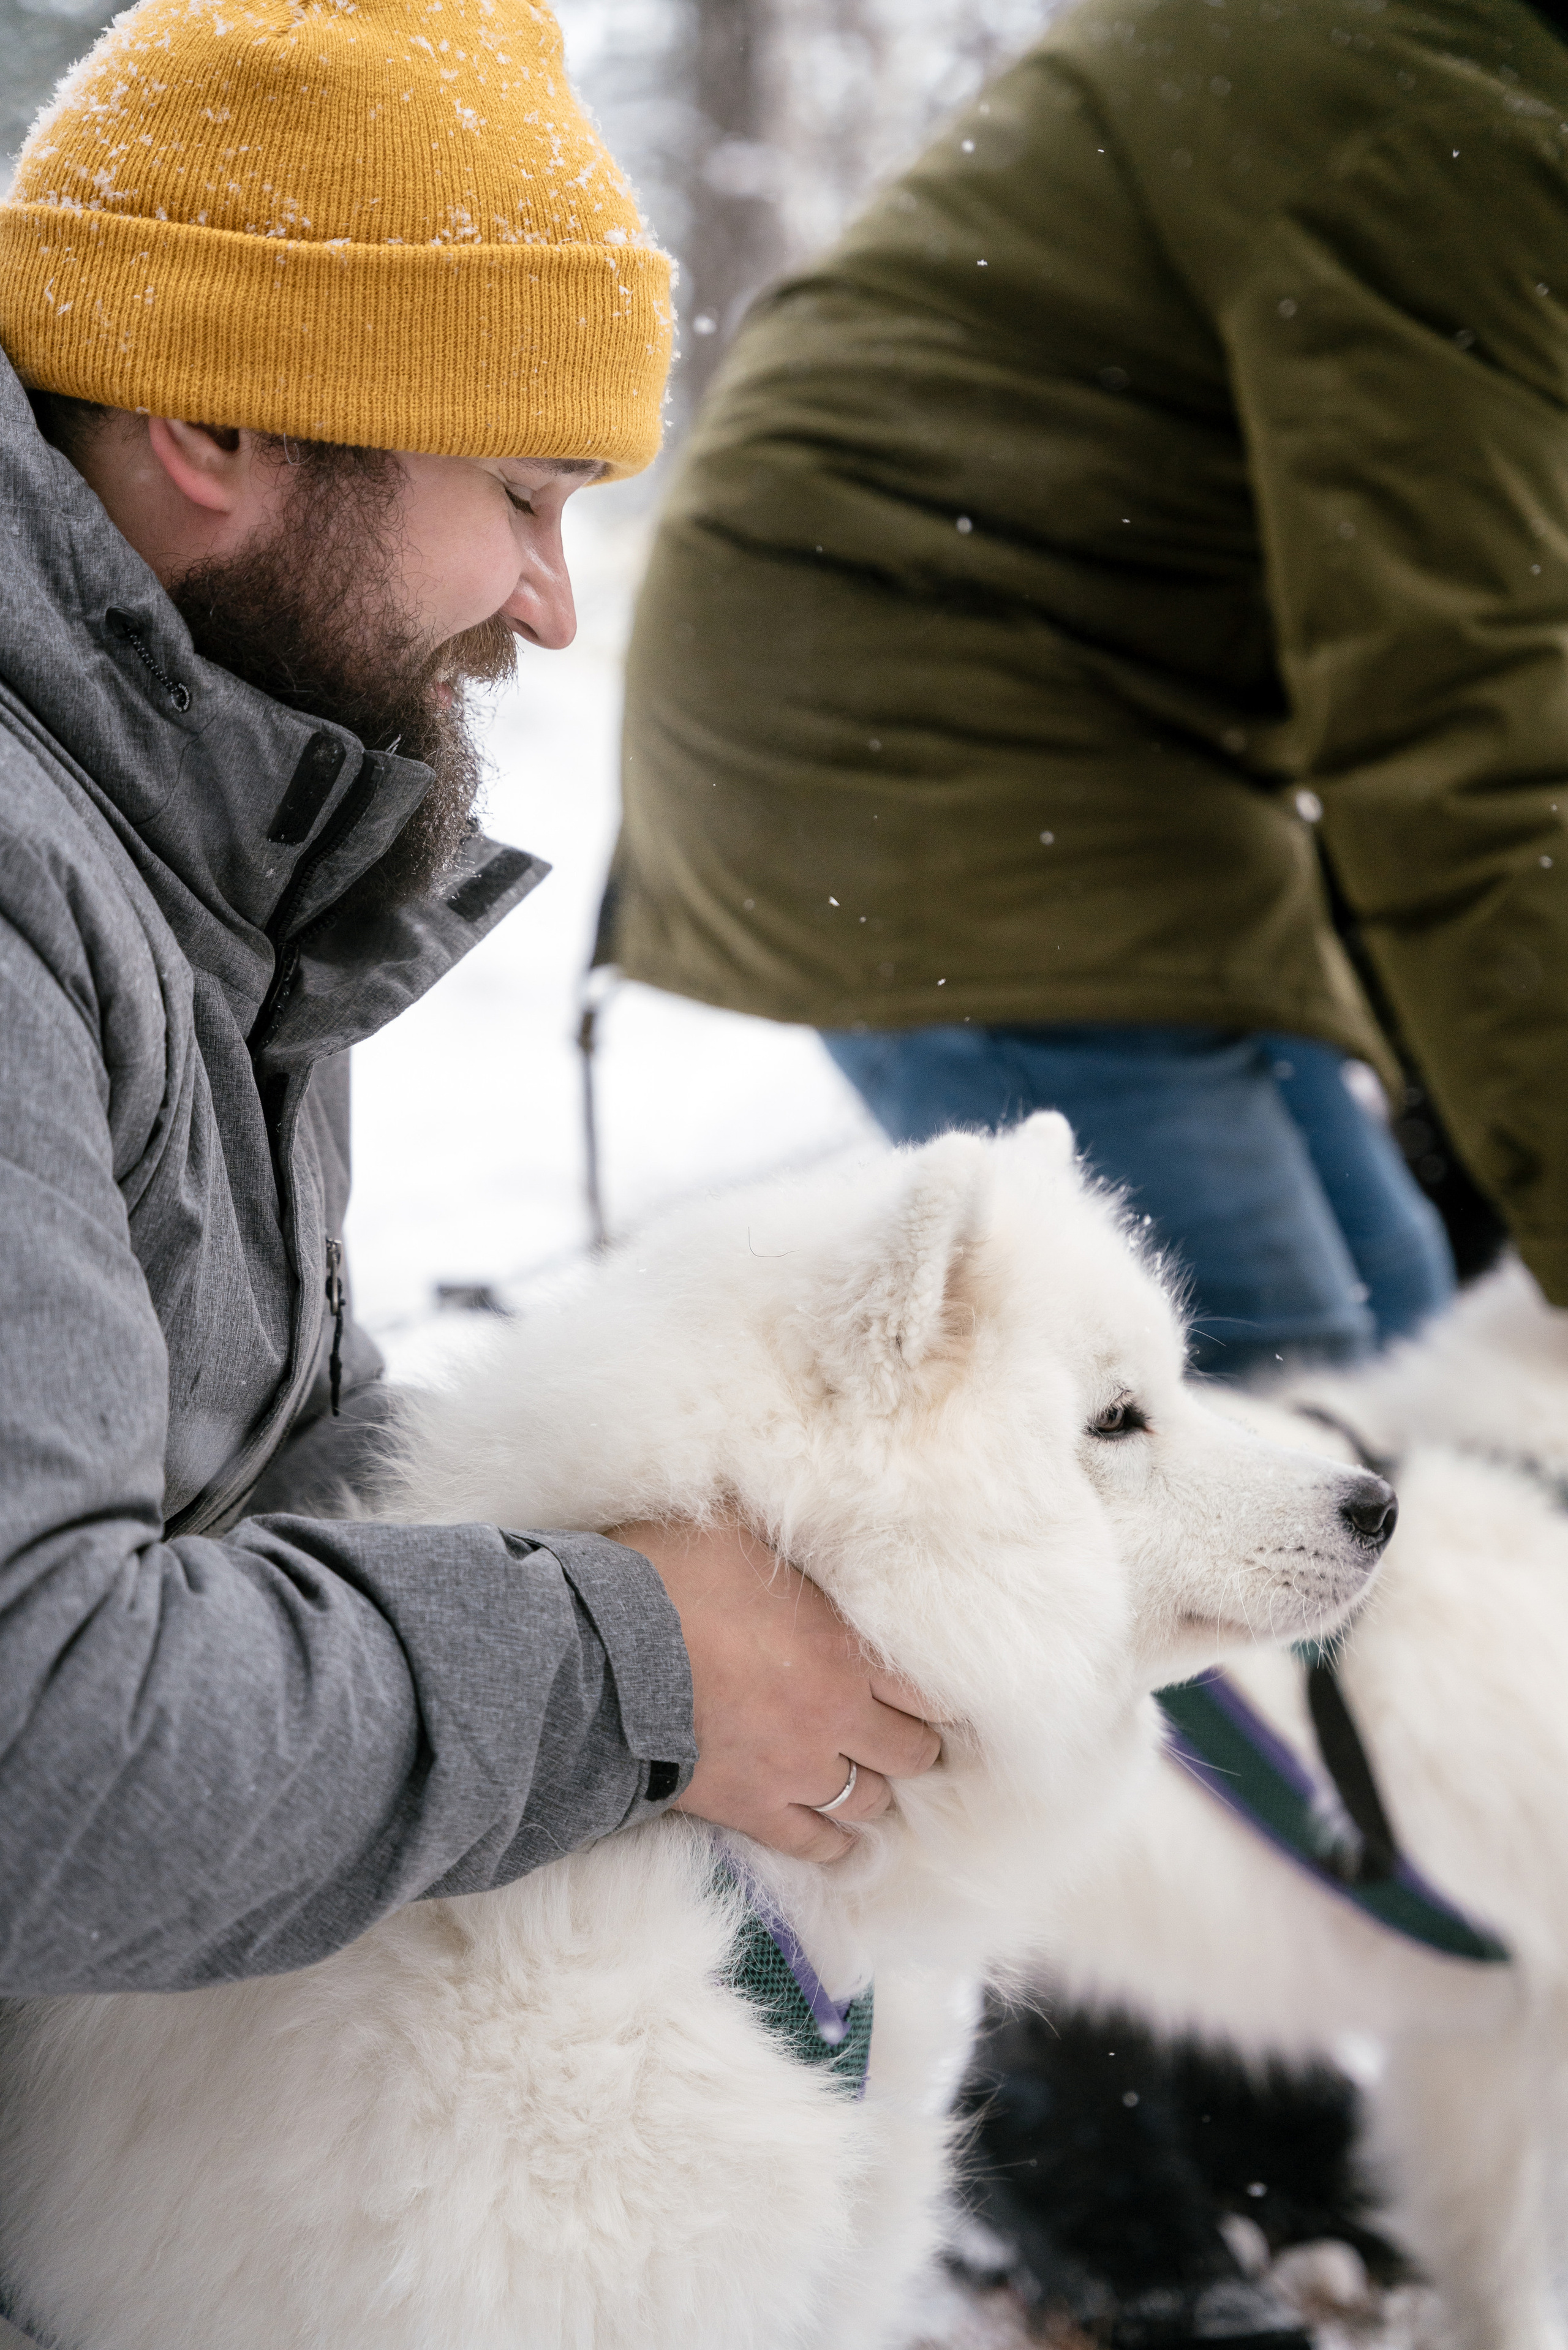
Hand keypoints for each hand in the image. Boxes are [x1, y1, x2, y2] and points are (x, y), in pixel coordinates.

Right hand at [609, 1517, 942, 1859]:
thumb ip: (786, 1535)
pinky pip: (814, 1844)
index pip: (927, 1691)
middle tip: (903, 1738)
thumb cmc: (668, 1579)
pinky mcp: (751, 1808)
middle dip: (912, 1745)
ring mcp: (794, 1769)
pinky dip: (834, 1844)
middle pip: (910, 1752)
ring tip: (870, 1779)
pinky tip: (840, 1839)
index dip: (937, 1698)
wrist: (602, 1655)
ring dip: (875, 1791)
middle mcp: (834, 1715)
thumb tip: (810, 1499)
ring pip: (868, 1801)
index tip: (937, 1701)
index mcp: (843, 1648)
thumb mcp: (736, 1528)